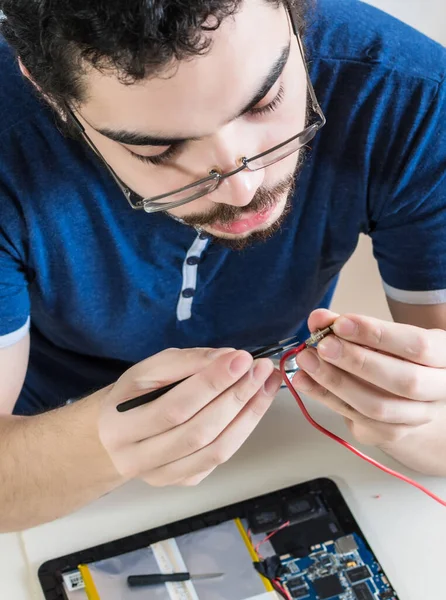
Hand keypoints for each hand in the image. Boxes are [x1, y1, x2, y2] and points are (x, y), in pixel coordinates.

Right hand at [98, 347, 282, 486]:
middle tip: (261, 370)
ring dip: (248, 415)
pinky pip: (219, 458)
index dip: (212, 382)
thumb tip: (228, 357)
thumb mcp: (145, 371)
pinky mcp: (183, 481)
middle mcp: (138, 458)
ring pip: (215, 450)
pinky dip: (242, 430)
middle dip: (236, 397)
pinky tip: (255, 405)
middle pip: (199, 431)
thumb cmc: (131, 397)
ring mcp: (163, 475)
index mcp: (121, 425)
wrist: (112, 436)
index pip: (175, 406)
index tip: (241, 358)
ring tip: (267, 385)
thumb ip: (184, 362)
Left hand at [292, 309, 445, 446]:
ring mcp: (417, 417)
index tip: (340, 323)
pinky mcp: (391, 433)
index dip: (378, 334)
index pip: (417, 346)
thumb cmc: (396, 357)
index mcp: (444, 356)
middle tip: (322, 345)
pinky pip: (357, 419)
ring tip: (307, 361)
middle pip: (403, 381)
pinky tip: (304, 380)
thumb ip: (350, 325)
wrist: (414, 398)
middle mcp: (439, 390)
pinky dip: (326, 397)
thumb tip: (318, 319)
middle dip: (358, 361)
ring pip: (378, 407)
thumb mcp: (383, 335)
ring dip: (336, 382)